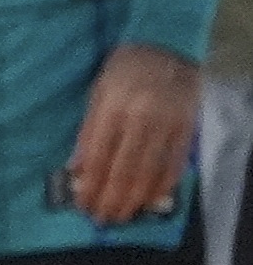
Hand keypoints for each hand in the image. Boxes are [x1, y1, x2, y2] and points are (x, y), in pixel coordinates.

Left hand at [68, 40, 202, 223]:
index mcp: (112, 109)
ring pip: (150, 171)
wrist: (166, 46)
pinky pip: (175, 162)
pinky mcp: (187, 126)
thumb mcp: (97, 95)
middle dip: (111, 199)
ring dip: (135, 199)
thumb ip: (88, 132)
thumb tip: (78, 170)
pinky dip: (163, 184)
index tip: (83, 205)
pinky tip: (151, 199)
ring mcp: (167, 124)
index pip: (98, 158)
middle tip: (102, 218)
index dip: (91, 186)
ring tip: (123, 215)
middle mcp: (140, 119)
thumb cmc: (123, 70)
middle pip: (124, 170)